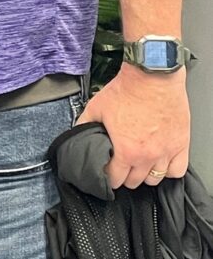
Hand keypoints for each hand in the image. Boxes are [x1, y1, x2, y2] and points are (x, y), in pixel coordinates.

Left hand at [77, 63, 189, 187]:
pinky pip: (177, 170)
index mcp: (126, 150)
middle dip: (124, 176)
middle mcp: (147, 156)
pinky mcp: (181, 144)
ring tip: (138, 165)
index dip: (108, 177)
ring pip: (155, 179)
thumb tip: (76, 132)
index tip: (106, 172)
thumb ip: (85, 124)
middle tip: (120, 167)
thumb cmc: (127, 90)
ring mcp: (166, 151)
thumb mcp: (96, 107)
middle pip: (135, 181)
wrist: (152, 76)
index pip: (115, 179)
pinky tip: (160, 163)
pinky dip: (168, 170)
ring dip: (145, 175)